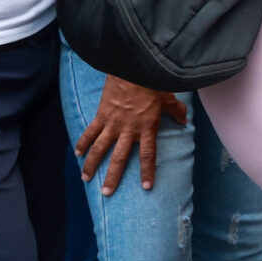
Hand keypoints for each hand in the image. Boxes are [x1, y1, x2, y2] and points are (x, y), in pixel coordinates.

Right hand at [77, 75, 188, 194]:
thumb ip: (176, 112)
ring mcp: (112, 123)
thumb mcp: (169, 98)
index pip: (148, 155)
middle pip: (119, 158)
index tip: (146, 187)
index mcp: (146, 128)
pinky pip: (90, 132)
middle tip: (107, 192)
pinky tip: (77, 153)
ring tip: (85, 178)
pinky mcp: (101, 115)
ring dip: (91, 164)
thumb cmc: (152, 82)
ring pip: (100, 148)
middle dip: (112, 176)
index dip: (147, 171)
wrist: (132, 68)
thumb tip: (184, 121)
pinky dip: (83, 142)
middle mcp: (128, 130)